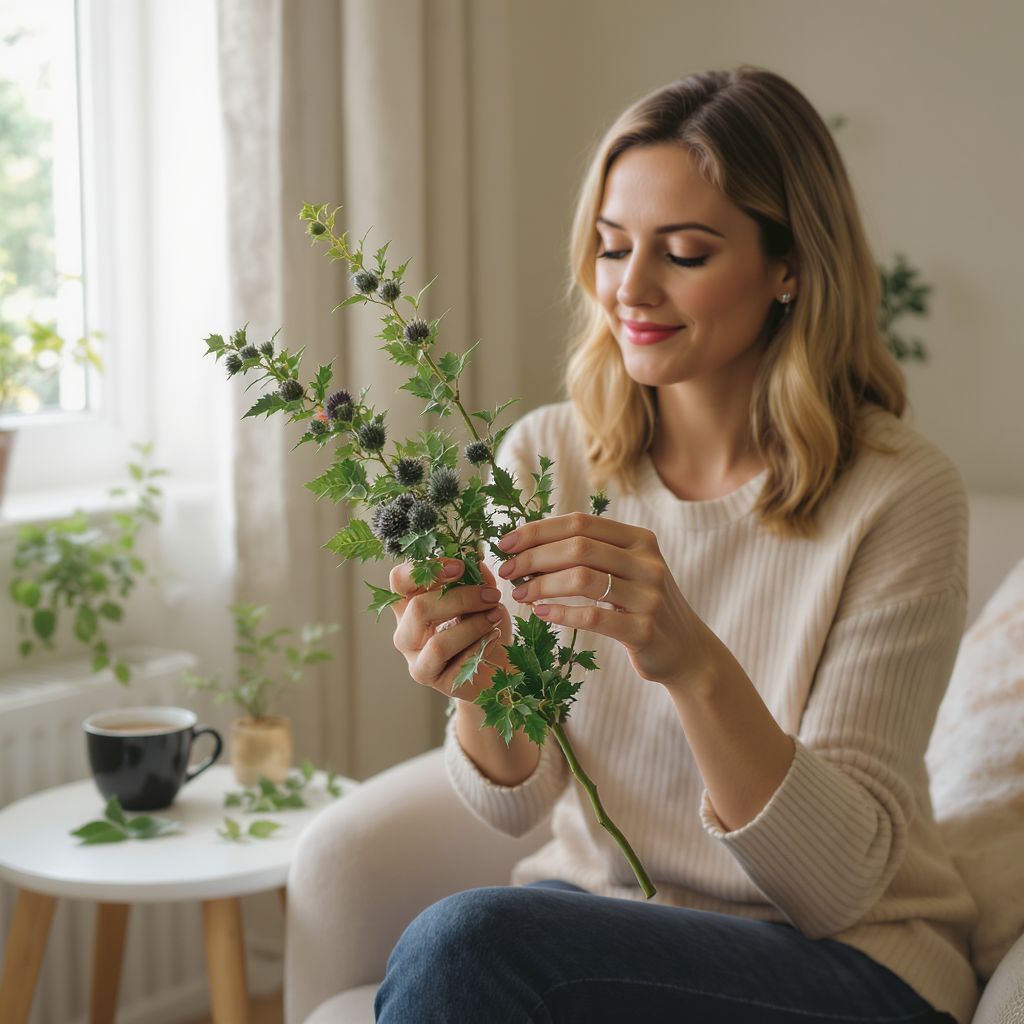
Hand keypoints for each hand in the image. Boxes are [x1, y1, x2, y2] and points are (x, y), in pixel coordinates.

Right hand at [389, 559, 513, 698]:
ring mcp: (416, 660)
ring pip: (438, 643)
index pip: (399, 579)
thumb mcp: (482, 596)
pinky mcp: (433, 681)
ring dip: (474, 625)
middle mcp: (405, 632)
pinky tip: (495, 636)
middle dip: (461, 598)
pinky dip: (479, 646)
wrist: (499, 668)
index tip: (460, 566)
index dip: (427, 569)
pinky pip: (457, 664)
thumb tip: (472, 552)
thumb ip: (475, 576)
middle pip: (418, 608)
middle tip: (492, 594)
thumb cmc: (485, 627)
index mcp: (409, 604)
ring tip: (496, 616)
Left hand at [497, 513, 718, 689]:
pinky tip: (540, 613)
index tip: (506, 544)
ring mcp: (648, 596)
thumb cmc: (641, 605)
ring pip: (582, 578)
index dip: (538, 530)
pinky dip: (559, 613)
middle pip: (578, 547)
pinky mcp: (644, 630)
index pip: (580, 522)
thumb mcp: (625, 570)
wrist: (686, 650)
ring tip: (519, 594)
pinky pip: (592, 616)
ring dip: (542, 585)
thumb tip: (528, 545)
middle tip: (507, 572)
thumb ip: (590, 553)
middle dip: (534, 557)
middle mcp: (647, 562)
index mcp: (639, 539)